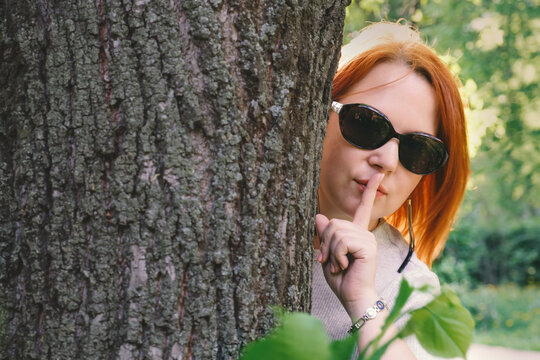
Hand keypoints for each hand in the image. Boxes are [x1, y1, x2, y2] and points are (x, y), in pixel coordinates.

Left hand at [315, 173, 384, 313]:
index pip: (364, 207)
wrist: (354, 298)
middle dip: (325, 244)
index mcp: (358, 234)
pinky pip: (341, 242)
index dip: (371, 190)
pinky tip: (345, 266)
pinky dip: (337, 256)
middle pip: (333, 223)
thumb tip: (319, 215)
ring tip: (338, 266)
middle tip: (330, 262)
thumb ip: (325, 236)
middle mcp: (365, 233)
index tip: (379, 174)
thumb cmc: (342, 280)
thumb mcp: (328, 255)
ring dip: (330, 252)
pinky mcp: (368, 246)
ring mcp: (367, 239)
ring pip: (335, 232)